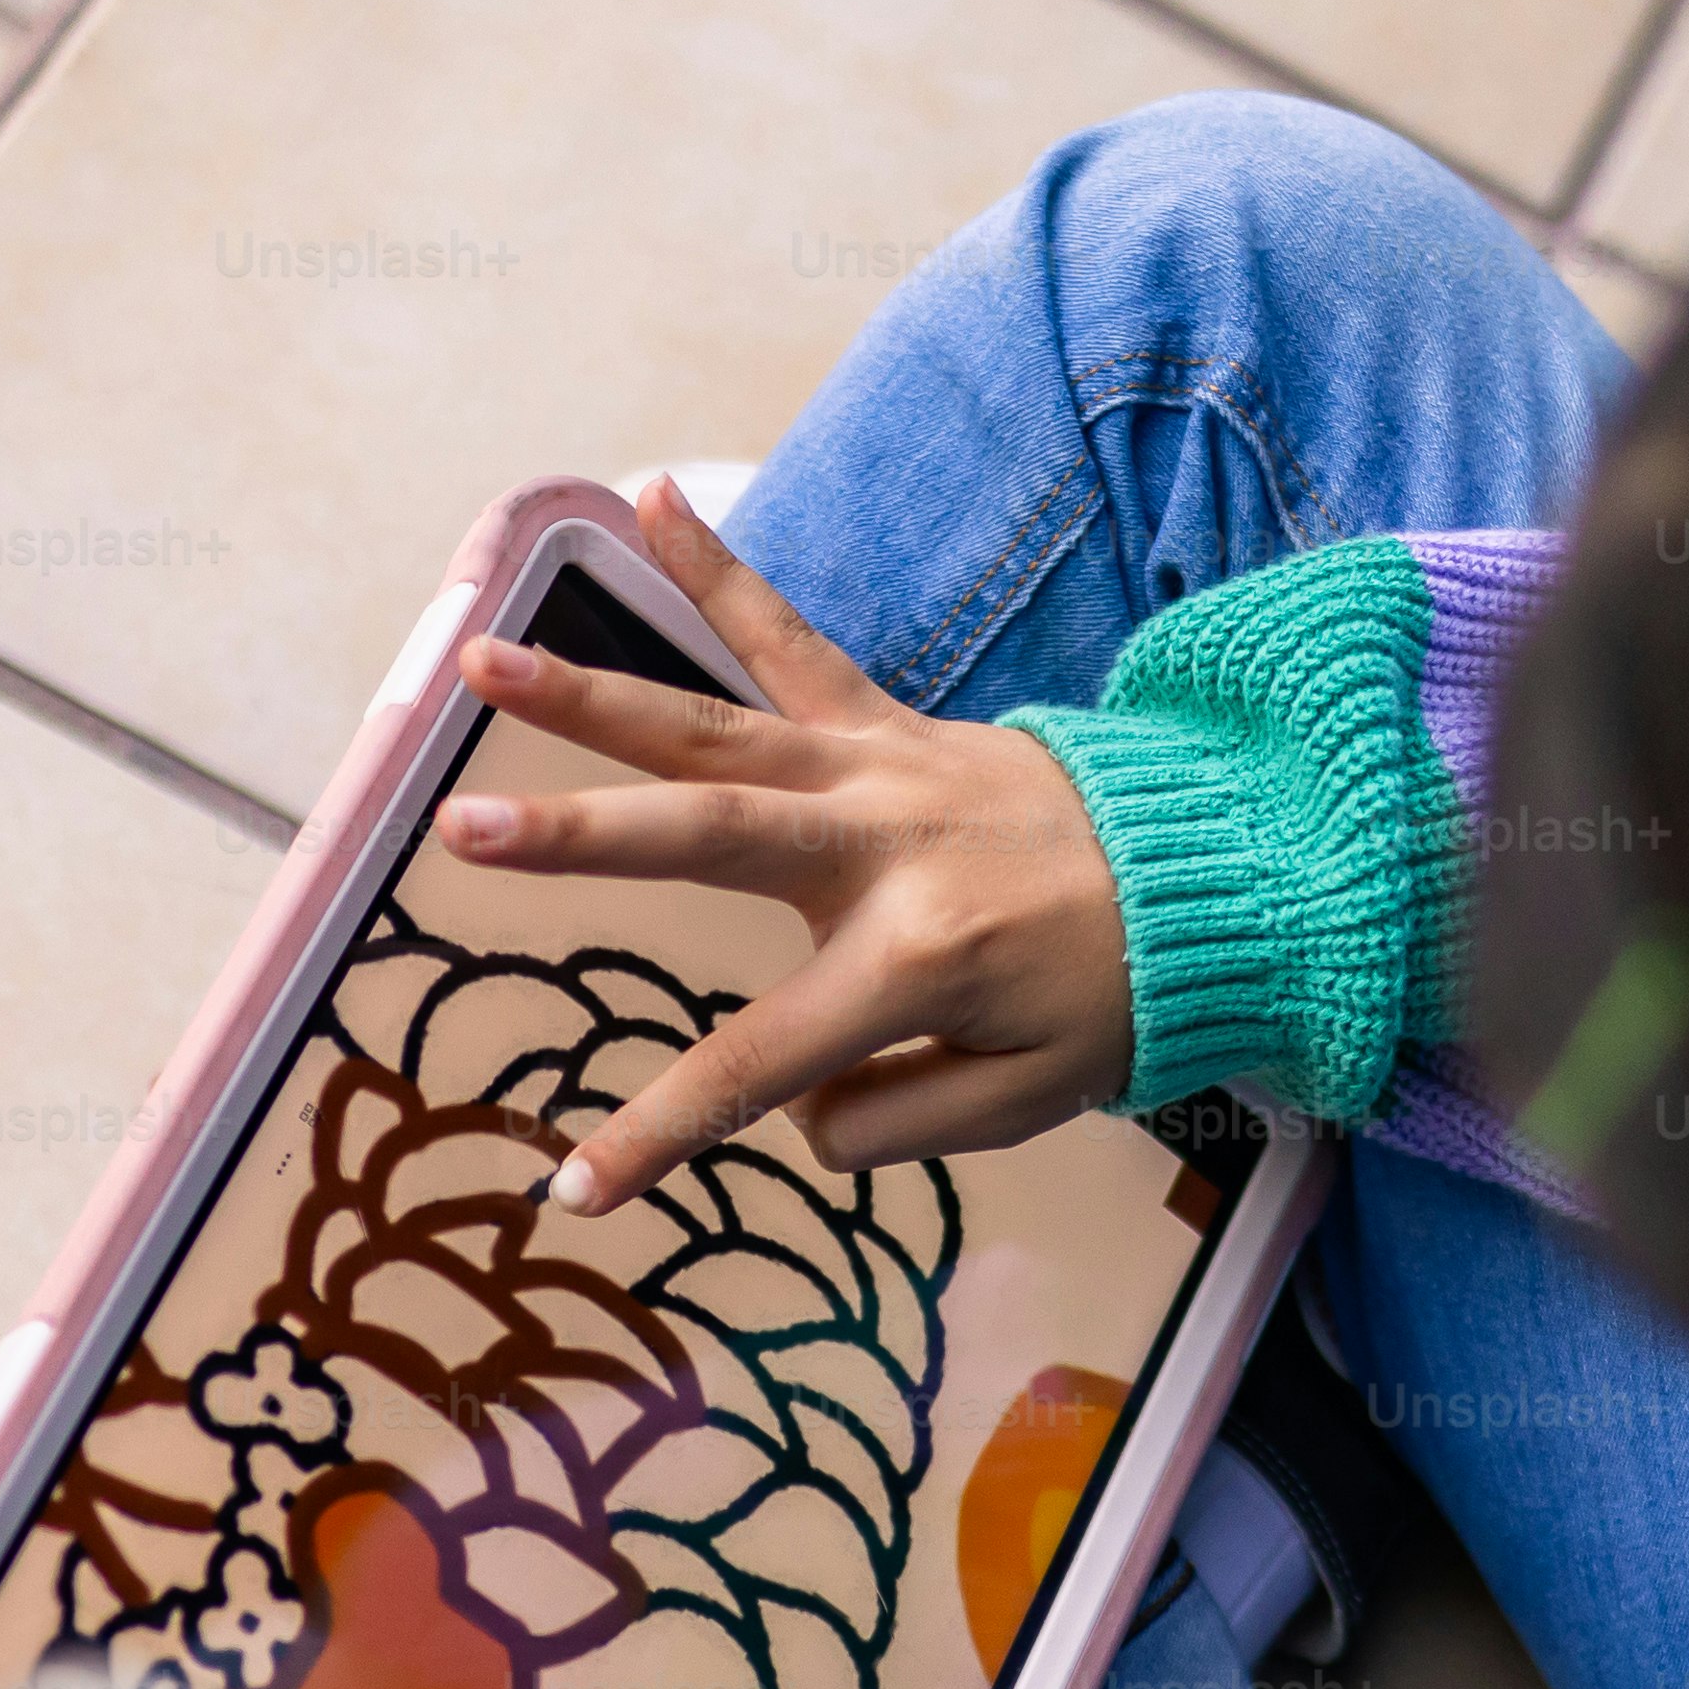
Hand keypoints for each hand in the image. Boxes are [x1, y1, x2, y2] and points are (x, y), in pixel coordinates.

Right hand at [439, 475, 1130, 1210]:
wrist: (1225, 871)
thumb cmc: (1120, 995)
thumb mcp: (1027, 1101)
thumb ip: (899, 1118)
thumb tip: (798, 1116)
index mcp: (917, 960)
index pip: (758, 1068)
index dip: (661, 1136)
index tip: (574, 1189)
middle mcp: (885, 847)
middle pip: (709, 840)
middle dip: (581, 841)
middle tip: (463, 830)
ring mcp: (883, 768)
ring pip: (719, 725)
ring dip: (594, 691)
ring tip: (486, 655)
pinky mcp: (893, 720)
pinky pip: (794, 644)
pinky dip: (722, 573)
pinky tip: (653, 498)